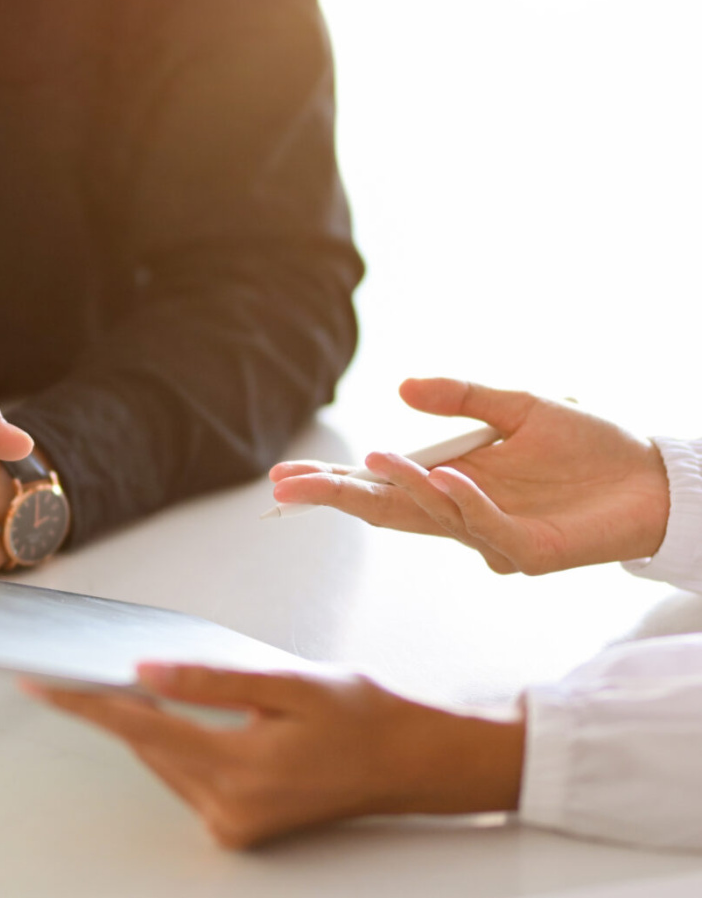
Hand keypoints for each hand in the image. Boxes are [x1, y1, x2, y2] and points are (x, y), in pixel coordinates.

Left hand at [23, 664, 523, 848]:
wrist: (406, 761)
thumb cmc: (358, 714)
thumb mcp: (290, 684)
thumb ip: (215, 681)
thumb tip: (147, 672)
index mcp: (241, 770)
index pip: (141, 728)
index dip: (86, 700)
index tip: (41, 680)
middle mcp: (229, 808)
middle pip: (147, 745)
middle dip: (112, 703)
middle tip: (82, 659)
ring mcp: (233, 824)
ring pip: (164, 760)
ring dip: (146, 721)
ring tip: (127, 677)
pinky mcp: (239, 825)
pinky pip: (186, 773)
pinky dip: (173, 740)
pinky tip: (173, 710)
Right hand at [270, 377, 669, 574]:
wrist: (653, 474)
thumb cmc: (588, 444)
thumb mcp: (517, 407)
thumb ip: (462, 398)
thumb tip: (400, 388)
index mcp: (452, 483)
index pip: (380, 487)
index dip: (334, 482)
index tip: (286, 477)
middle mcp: (462, 514)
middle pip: (386, 510)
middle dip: (337, 498)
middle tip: (288, 487)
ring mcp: (492, 537)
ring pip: (430, 516)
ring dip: (398, 488)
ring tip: (369, 460)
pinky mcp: (528, 551)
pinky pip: (485, 525)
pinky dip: (462, 500)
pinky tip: (446, 476)